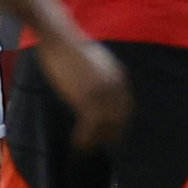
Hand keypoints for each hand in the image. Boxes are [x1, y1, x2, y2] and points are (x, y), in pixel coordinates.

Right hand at [40, 31, 132, 146]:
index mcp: (120, 77)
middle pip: (119, 119)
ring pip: (106, 127)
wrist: (61, 39)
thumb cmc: (73, 48)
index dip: (121, 122)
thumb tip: (100, 87)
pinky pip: (90, 127)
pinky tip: (79, 144)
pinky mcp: (86, 100)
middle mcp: (115, 88)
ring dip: (98, 140)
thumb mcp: (97, 62)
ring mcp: (102, 95)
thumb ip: (103, 76)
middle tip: (105, 146)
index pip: (126, 107)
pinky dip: (85, 138)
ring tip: (89, 148)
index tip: (115, 132)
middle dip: (113, 134)